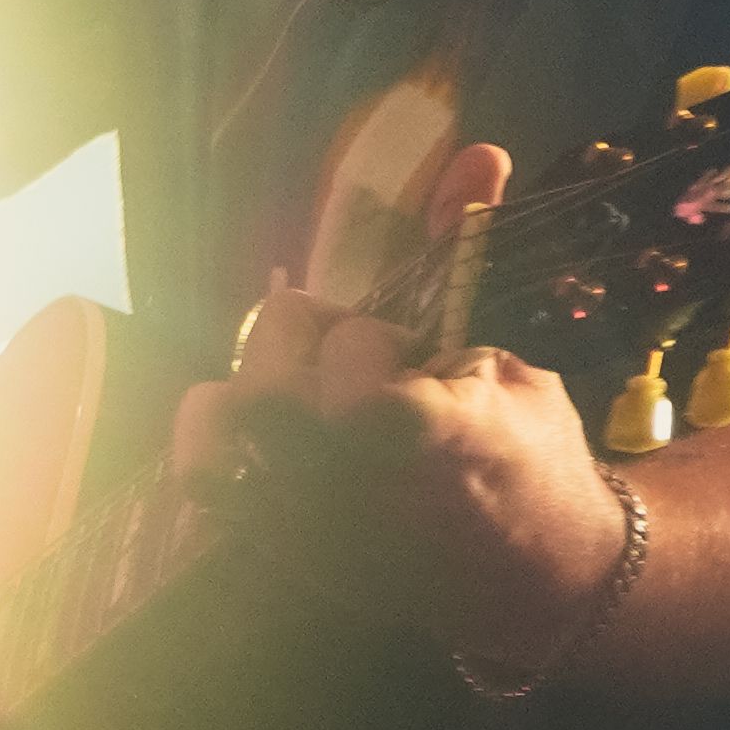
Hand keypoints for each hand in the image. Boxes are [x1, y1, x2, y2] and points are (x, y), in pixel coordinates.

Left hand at [168, 144, 633, 674]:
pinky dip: (220, 427)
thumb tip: (480, 151)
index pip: (360, 389)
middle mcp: (356, 491)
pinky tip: (268, 421)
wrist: (530, 578)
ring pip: (223, 411)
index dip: (366, 347)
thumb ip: (469, 255)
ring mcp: (306, 525)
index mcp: (437, 442)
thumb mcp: (514, 359)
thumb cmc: (526, 461)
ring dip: (268, 378)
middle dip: (312, 342)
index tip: (412, 352)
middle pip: (270, 379)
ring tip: (324, 397)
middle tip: (366, 360)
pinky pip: (199, 468)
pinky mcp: (273, 543)